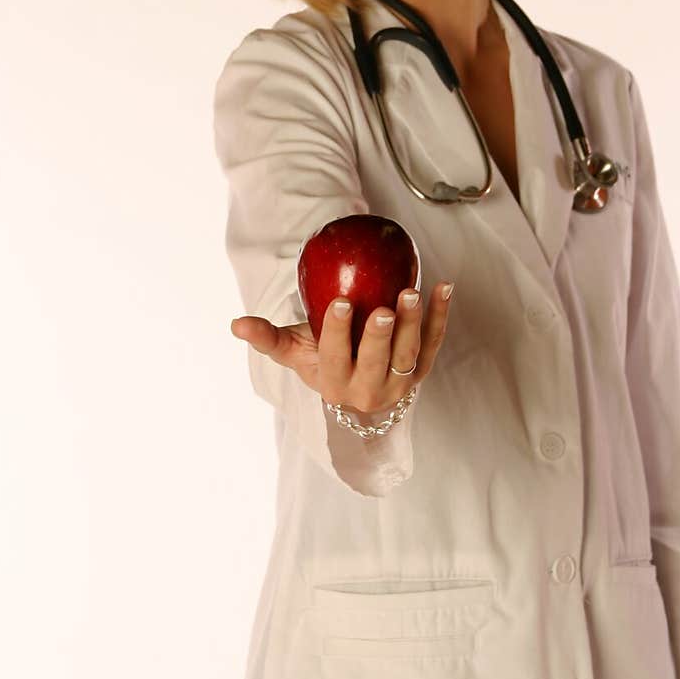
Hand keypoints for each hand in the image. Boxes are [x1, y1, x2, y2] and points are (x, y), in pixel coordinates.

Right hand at [230, 282, 454, 414]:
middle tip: (384, 308)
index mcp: (334, 384)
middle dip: (380, 336)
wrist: (360, 389)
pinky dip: (440, 316)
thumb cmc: (323, 362)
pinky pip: (433, 343)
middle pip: (376, 361)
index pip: (335, 357)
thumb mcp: (296, 353)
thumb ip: (268, 338)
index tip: (341, 303)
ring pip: (408, 354)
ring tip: (413, 293)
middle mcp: (369, 390)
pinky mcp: (421, 372)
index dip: (338, 332)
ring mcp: (399, 384)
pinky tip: (443, 287)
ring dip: (414, 324)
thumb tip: (236, 324)